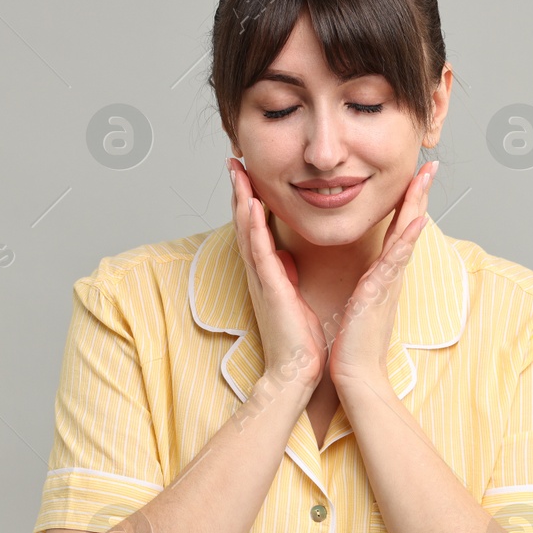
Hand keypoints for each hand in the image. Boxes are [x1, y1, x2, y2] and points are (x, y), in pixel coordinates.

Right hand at [226, 158, 328, 394]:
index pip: (255, 228)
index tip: (247, 172)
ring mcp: (262, 280)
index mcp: (267, 273)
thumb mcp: (292, 297)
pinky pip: (260, 253)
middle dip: (239, 191)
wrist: (297, 372)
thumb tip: (284, 257)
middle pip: (244, 223)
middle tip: (233, 160)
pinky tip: (252, 205)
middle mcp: (259, 273)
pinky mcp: (270, 290)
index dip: (249, 199)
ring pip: (247, 232)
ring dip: (241, 200)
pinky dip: (254, 228)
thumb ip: (285, 276)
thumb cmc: (299, 340)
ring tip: (237, 172)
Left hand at [327, 159, 437, 389]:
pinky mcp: (379, 293)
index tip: (414, 176)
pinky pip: (396, 261)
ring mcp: (388, 282)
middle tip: (431, 164)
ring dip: (417, 205)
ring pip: (407, 235)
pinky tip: (416, 221)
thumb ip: (365, 284)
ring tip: (426, 177)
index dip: (407, 202)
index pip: (397, 230)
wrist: (355, 374)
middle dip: (419, 193)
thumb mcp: (358, 303)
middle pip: (409, 224)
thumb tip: (366, 273)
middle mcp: (390, 274)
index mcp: (382, 274)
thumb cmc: (353, 342)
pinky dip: (407, 240)